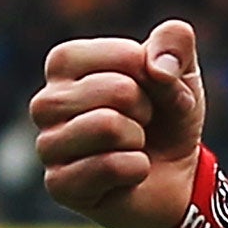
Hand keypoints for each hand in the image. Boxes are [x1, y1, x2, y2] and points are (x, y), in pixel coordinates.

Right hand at [31, 20, 205, 227]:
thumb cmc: (167, 117)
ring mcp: (48, 145)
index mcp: (66, 63)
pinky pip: (110, 167)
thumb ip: (175, 42)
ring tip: (132, 145)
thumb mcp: (182, 72)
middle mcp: (46, 102)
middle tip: (143, 123)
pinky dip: (136, 169)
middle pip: (118, 89)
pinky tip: (127, 174)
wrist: (176, 176)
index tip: (151, 90)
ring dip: (139, 139)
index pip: (125, 55)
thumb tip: (158, 67)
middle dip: (148, 108)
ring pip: (108, 126)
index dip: (156, 75)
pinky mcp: (59, 185)